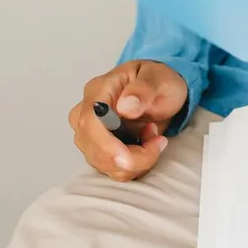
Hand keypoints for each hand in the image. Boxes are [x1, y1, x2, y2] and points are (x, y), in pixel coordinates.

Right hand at [67, 60, 187, 181]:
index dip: (106, 145)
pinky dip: (137, 166)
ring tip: (154, 136)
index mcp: (98, 92)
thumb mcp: (159, 78)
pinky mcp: (102, 150)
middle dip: (131, 157)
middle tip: (158, 140)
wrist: (160, 91)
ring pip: (105, 165)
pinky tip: (147, 146)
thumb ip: (143, 89)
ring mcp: (92, 135)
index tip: (128, 157)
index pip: (89, 123)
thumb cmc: (157, 81)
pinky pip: (114, 170)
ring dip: (137, 160)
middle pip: (94, 149)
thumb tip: (125, 106)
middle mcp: (87, 115)